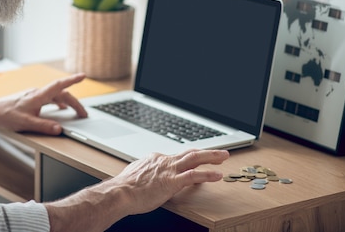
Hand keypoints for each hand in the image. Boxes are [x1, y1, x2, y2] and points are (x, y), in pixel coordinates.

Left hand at [0, 73, 87, 134]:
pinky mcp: (32, 99)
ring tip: (76, 112)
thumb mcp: (26, 123)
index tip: (83, 76)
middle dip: (75, 103)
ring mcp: (35, 95)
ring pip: (56, 96)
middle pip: (61, 94)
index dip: (72, 80)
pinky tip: (60, 109)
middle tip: (84, 114)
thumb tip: (58, 129)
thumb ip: (43, 126)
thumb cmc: (6, 115)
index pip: (58, 85)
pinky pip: (50, 99)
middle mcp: (38, 93)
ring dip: (67, 103)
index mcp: (38, 96)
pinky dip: (58, 103)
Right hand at [45, 148, 228, 231]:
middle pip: (189, 153)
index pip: (176, 157)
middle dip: (207, 152)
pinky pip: (194, 176)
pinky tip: (217, 175)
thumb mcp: (135, 175)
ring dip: (212, 156)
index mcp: (155, 159)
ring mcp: (169, 170)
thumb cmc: (124, 188)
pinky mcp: (172, 181)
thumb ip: (144, 172)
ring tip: (224, 156)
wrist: (120, 193)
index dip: (189, 158)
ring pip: (195, 159)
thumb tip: (144, 175)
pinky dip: (207, 174)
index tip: (197, 159)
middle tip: (220, 152)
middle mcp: (164, 161)